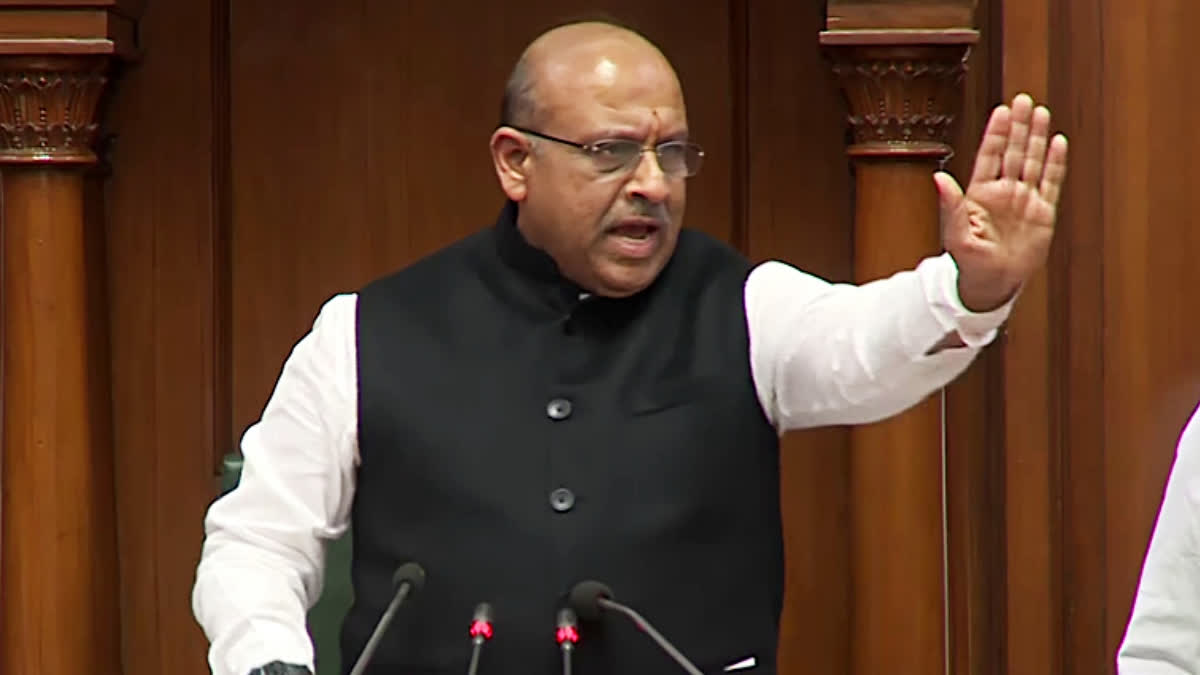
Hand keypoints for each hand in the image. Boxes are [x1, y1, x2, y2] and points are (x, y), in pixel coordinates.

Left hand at [934, 93, 1068, 311]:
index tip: (1002, 110)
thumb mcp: (956, 234)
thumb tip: (938, 178)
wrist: (992, 283)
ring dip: (1036, 138)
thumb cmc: (969, 261)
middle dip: (1018, 127)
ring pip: (1032, 161)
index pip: (990, 156)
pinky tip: (1057, 143)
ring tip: (1040, 112)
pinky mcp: (1043, 212)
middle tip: (1023, 100)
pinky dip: (1055, 163)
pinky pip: (1051, 182)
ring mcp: (1024, 199)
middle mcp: (1003, 191)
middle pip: (1013, 151)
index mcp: (980, 194)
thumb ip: (950, 204)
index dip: (996, 133)